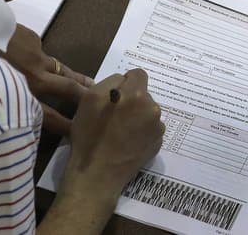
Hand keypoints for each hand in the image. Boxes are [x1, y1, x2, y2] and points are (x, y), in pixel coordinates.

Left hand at [1, 24, 91, 134]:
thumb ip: (2, 101)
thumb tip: (6, 114)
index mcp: (22, 92)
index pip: (50, 116)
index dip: (66, 125)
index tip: (78, 131)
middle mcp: (34, 76)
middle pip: (67, 87)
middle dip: (83, 95)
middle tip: (97, 100)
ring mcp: (35, 56)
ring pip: (59, 68)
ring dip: (73, 77)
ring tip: (86, 82)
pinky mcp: (31, 39)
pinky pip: (38, 51)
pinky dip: (36, 56)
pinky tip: (23, 53)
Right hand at [64, 69, 165, 197]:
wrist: (98, 174)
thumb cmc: (90, 135)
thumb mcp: (90, 98)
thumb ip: (111, 81)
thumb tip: (124, 80)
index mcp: (136, 94)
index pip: (138, 74)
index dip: (125, 82)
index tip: (115, 95)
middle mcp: (152, 108)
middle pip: (143, 94)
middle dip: (131, 99)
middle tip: (114, 116)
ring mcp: (158, 127)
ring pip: (147, 111)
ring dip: (137, 115)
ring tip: (119, 131)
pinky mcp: (158, 143)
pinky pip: (150, 128)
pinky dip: (141, 131)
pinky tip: (126, 142)